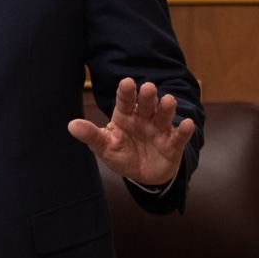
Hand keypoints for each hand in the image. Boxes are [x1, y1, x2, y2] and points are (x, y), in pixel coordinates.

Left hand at [67, 77, 195, 186]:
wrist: (143, 175)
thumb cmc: (122, 155)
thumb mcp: (105, 147)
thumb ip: (91, 135)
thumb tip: (71, 125)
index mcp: (125, 116)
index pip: (124, 101)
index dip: (126, 92)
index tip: (127, 82)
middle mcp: (143, 119)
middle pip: (146, 105)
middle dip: (147, 96)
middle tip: (149, 88)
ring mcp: (159, 130)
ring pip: (163, 116)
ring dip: (167, 109)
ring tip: (168, 101)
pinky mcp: (172, 145)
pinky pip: (178, 137)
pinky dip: (184, 131)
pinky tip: (187, 124)